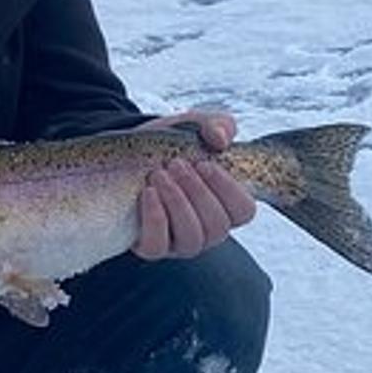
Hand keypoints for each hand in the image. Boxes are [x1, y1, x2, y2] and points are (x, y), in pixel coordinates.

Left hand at [130, 112, 256, 260]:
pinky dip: (154, 219)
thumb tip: (220, 139)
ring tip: (158, 175)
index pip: (244, 211)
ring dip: (176, 203)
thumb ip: (217, 125)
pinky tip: (147, 193)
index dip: (228, 189)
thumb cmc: (170, 145)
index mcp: (225, 204)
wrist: (127, 154)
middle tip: (175, 164)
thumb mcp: (195, 127)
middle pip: (218, 226)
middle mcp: (207, 229)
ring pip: (192, 239)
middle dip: (197, 192)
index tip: (205, 163)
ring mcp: (180, 242)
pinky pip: (157, 246)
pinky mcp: (152, 247)